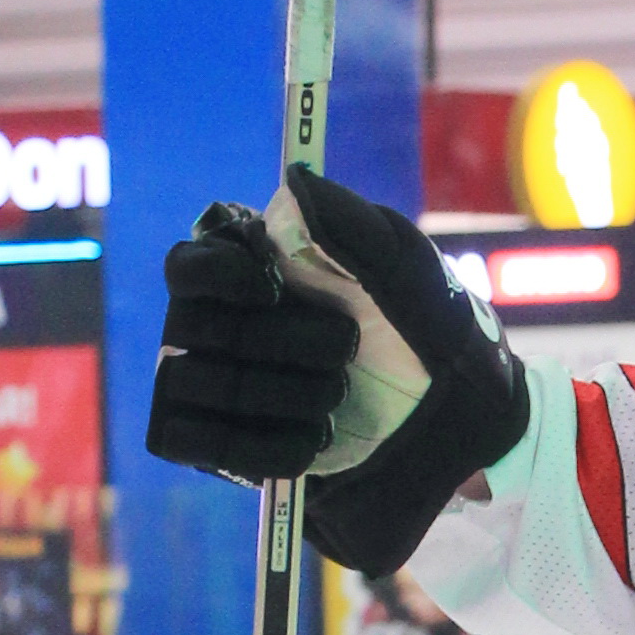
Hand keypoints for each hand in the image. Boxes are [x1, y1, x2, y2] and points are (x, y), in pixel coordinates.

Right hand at [147, 167, 527, 573]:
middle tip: (344, 349)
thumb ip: (351, 223)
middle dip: (275, 341)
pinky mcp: (213, 448)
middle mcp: (215, 325)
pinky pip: (196, 444)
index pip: (186, 266)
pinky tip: (314, 439)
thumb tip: (294, 185)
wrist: (448, 421)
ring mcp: (208, 388)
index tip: (269, 287)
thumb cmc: (423, 331)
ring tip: (336, 398)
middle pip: (194, 327)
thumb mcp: (405, 268)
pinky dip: (258, 445)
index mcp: (250, 271)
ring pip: (192, 385)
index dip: (215, 276)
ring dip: (275, 393)